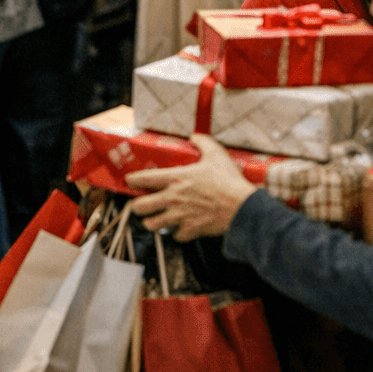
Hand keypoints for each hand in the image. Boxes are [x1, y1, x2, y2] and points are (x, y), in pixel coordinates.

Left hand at [124, 135, 259, 241]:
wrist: (242, 208)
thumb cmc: (228, 181)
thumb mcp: (216, 154)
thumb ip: (203, 142)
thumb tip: (195, 136)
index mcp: (175, 178)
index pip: (143, 179)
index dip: (131, 180)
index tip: (130, 181)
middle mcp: (172, 198)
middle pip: (139, 207)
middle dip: (137, 206)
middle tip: (140, 204)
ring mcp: (180, 216)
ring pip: (151, 225)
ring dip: (152, 222)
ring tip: (154, 219)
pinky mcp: (190, 230)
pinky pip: (175, 236)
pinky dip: (177, 233)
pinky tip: (180, 227)